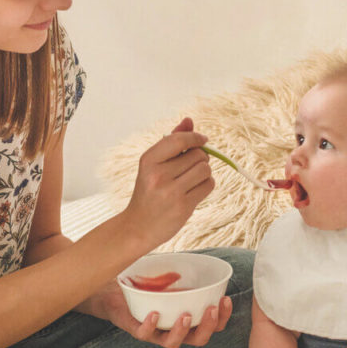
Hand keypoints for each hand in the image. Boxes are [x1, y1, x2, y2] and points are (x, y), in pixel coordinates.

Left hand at [83, 279, 232, 347]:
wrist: (114, 290)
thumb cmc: (146, 285)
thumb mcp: (170, 278)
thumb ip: (186, 273)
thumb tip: (203, 255)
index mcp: (187, 320)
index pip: (212, 326)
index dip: (222, 317)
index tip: (226, 299)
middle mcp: (173, 330)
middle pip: (197, 339)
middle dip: (207, 326)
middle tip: (211, 309)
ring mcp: (155, 332)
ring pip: (172, 343)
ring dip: (182, 331)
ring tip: (186, 316)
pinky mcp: (135, 329)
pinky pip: (144, 334)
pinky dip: (151, 325)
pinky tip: (155, 314)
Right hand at [122, 118, 214, 248]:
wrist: (138, 227)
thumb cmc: (148, 192)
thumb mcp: (153, 165)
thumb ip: (171, 142)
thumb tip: (189, 121)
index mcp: (148, 160)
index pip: (179, 140)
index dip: (195, 137)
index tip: (202, 140)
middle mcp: (158, 175)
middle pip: (197, 155)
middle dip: (200, 158)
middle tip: (190, 167)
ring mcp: (171, 192)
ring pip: (205, 169)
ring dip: (204, 172)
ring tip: (192, 179)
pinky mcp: (183, 206)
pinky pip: (208, 185)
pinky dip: (206, 185)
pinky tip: (194, 190)